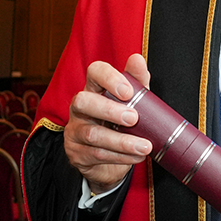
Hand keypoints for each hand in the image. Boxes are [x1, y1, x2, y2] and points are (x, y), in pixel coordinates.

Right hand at [63, 53, 152, 193]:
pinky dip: (121, 156)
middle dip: (109, 110)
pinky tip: (136, 156)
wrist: (109, 161)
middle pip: (82, 101)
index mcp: (94, 89)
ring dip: (122, 141)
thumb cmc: (120, 124)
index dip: (109, 78)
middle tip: (134, 118)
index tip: (129, 92)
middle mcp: (79, 108)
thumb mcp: (133, 102)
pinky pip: (97, 154)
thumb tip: (137, 59)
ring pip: (92, 133)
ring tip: (145, 146)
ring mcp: (75, 131)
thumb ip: (137, 82)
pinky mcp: (77, 153)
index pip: (94, 72)